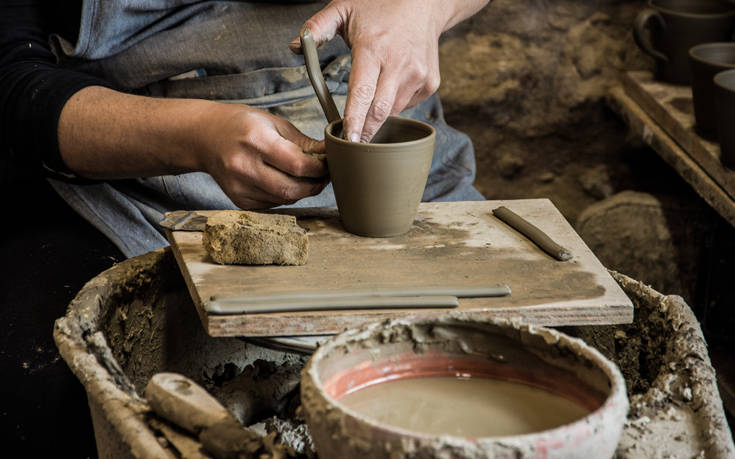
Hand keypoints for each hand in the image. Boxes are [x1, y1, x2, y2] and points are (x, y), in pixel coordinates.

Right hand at [59, 87, 327, 209]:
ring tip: (307, 179)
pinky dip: (283, 197)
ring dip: (301, 192)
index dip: (319, 168)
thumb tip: (329, 155)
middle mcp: (244, 165)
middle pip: (292, 189)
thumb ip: (301, 141)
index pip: (297, 164)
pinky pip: (271, 205)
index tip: (328, 164)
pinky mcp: (237, 200)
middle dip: (314, 185)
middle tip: (323, 177)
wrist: (204, 137)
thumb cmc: (241, 125)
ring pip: (283, 200)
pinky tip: (285, 184)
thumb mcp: (272, 122)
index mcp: (256, 140)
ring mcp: (238, 186)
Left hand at [291, 0, 488, 142]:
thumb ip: (317, 27)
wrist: (424, 3)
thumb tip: (296, 47)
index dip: (354, 120)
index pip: (362, 93)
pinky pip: (407, 104)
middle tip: (352, 142)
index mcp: (374, 49)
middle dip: (364, 131)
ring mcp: (418, 75)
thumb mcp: (343, 8)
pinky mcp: (430, 83)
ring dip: (377, 113)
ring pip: (392, 111)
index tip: (349, 140)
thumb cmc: (380, 5)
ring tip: (373, 94)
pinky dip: (395, 102)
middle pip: (380, 112)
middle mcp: (399, 64)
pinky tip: (392, 83)